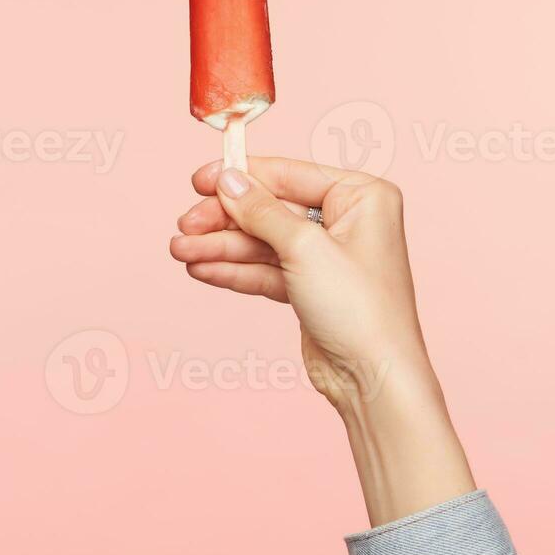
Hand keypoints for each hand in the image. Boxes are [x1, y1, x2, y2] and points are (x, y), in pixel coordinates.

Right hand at [170, 157, 475, 524]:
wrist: (373, 379)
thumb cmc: (360, 310)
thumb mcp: (304, 248)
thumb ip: (261, 211)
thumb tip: (229, 180)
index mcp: (361, 196)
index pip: (288, 175)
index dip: (240, 176)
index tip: (199, 180)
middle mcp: (346, 221)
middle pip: (269, 209)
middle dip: (224, 220)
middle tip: (185, 226)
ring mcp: (326, 256)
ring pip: (261, 243)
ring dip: (220, 247)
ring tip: (180, 251)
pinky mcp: (309, 288)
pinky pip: (264, 270)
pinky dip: (233, 270)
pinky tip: (201, 268)